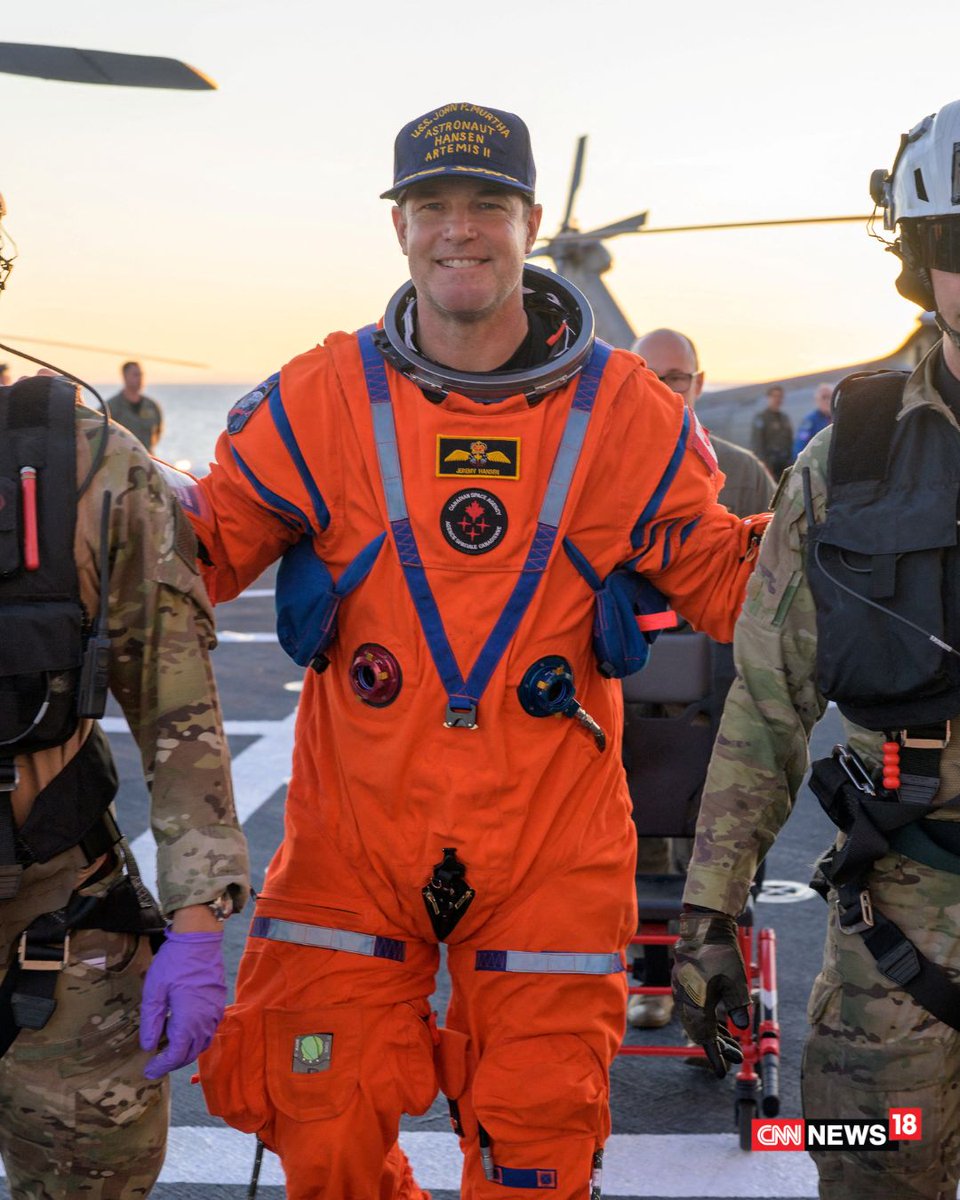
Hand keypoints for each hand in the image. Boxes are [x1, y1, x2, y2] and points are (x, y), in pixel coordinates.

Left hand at [140, 928, 225, 1078]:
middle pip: (191, 1053)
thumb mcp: (155, 991)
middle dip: (173, 1062)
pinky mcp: (218, 1002)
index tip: (148, 1071)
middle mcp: (205, 1020)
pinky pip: (209, 1029)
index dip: (161, 1066)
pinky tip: (183, 1030)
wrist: (199, 938)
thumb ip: (151, 1021)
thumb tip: (148, 1046)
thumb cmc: (174, 962)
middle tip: (156, 1063)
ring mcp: (214, 1011)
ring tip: (168, 1049)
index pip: (176, 1054)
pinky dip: (196, 1038)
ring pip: (202, 1043)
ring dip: (186, 1051)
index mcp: (189, 1020)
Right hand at [671, 910, 750, 1078]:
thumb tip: (742, 1029)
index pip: (705, 1038)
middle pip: (699, 1031)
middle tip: (737, 1058)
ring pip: (696, 1020)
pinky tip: (720, 1022)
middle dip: (718, 1046)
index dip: (715, 1056)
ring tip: (732, 1044)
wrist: (704, 925)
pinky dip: (707, 1018)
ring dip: (714, 1033)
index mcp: (696, 1002)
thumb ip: (738, 1007)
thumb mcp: (736, 982)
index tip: (722, 1074)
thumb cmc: (721, 953)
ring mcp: (681, 990)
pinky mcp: (683, 982)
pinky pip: (693, 1008)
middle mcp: (684, 999)